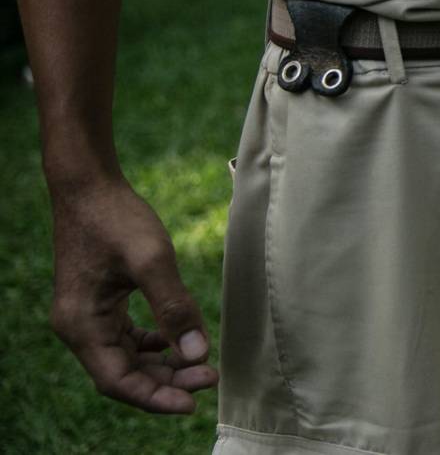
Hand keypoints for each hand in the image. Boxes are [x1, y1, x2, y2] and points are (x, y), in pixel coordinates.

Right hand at [48, 177, 217, 413]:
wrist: (89, 187)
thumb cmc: (117, 218)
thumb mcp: (153, 260)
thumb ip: (175, 307)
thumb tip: (198, 354)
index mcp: (82, 325)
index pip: (118, 382)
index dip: (156, 397)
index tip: (195, 402)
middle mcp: (78, 328)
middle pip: (124, 374)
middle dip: (167, 381)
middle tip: (211, 377)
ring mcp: (87, 316)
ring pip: (126, 359)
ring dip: (162, 365)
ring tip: (201, 363)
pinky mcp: (99, 304)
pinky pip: (125, 339)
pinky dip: (152, 346)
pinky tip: (177, 341)